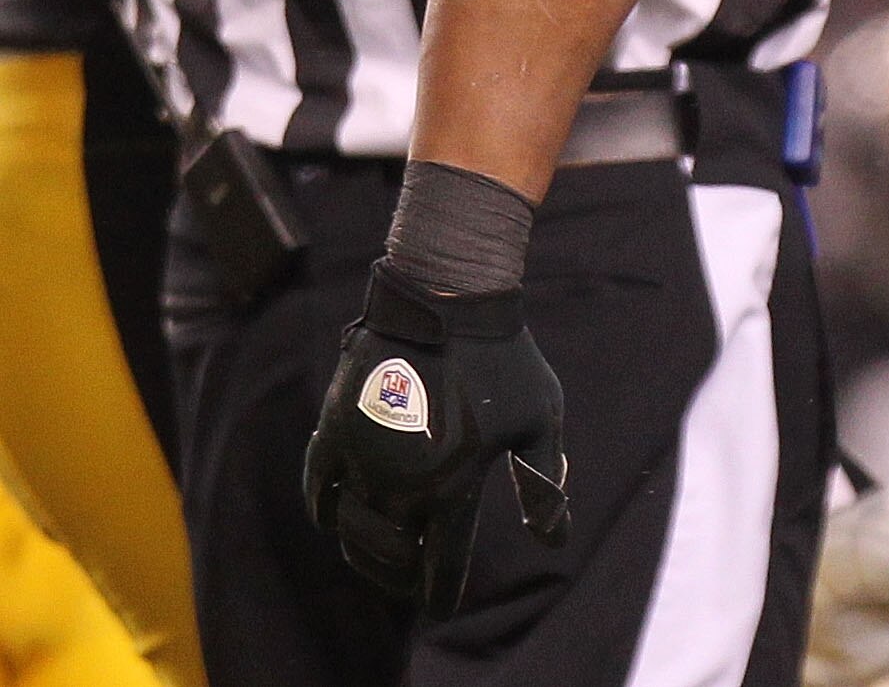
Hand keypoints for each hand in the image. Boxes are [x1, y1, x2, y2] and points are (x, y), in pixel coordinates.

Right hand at [303, 262, 568, 614]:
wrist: (448, 298)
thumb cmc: (504, 359)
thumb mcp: (541, 419)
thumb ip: (543, 482)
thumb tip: (553, 540)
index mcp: (454, 485)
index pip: (441, 564)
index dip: (441, 592)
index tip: (443, 606)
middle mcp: (402, 483)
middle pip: (392, 557)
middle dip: (404, 576)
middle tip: (414, 576)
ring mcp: (362, 458)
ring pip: (351, 533)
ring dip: (366, 553)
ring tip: (385, 553)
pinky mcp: (333, 430)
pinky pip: (317, 490)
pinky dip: (326, 511)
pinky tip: (339, 517)